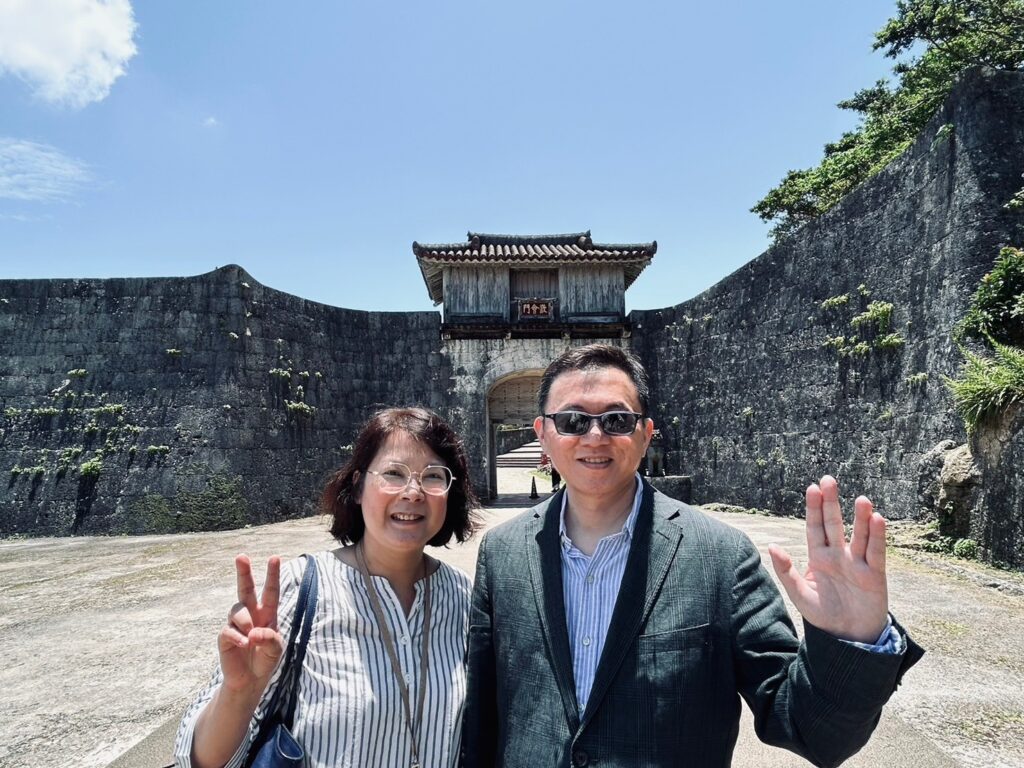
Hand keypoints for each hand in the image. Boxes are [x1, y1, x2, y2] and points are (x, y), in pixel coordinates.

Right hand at [218, 554, 284, 693]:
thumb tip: (254, 632)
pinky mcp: (225, 637)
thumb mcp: (276, 650)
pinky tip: (244, 644)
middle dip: (243, 572)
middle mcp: (250, 614)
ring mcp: (236, 624)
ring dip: (245, 622)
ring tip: (251, 639)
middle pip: (245, 589)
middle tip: (241, 556)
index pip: (271, 591)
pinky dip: (238, 637)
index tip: (274, 557)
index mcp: (267, 613)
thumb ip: (270, 639)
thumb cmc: (265, 660)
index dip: (272, 575)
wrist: (250, 680)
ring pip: (237, 610)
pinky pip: (228, 630)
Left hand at [768, 475, 888, 643]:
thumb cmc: (823, 615)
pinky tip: (877, 519)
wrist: (847, 638)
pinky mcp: (874, 575)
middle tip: (828, 480)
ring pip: (859, 535)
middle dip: (831, 503)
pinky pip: (876, 552)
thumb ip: (786, 571)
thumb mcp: (799, 594)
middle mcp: (838, 555)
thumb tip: (772, 546)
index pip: (815, 528)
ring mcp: (857, 563)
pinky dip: (877, 537)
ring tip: (861, 499)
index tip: (812, 487)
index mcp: (819, 557)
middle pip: (834, 524)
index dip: (814, 508)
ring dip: (860, 517)